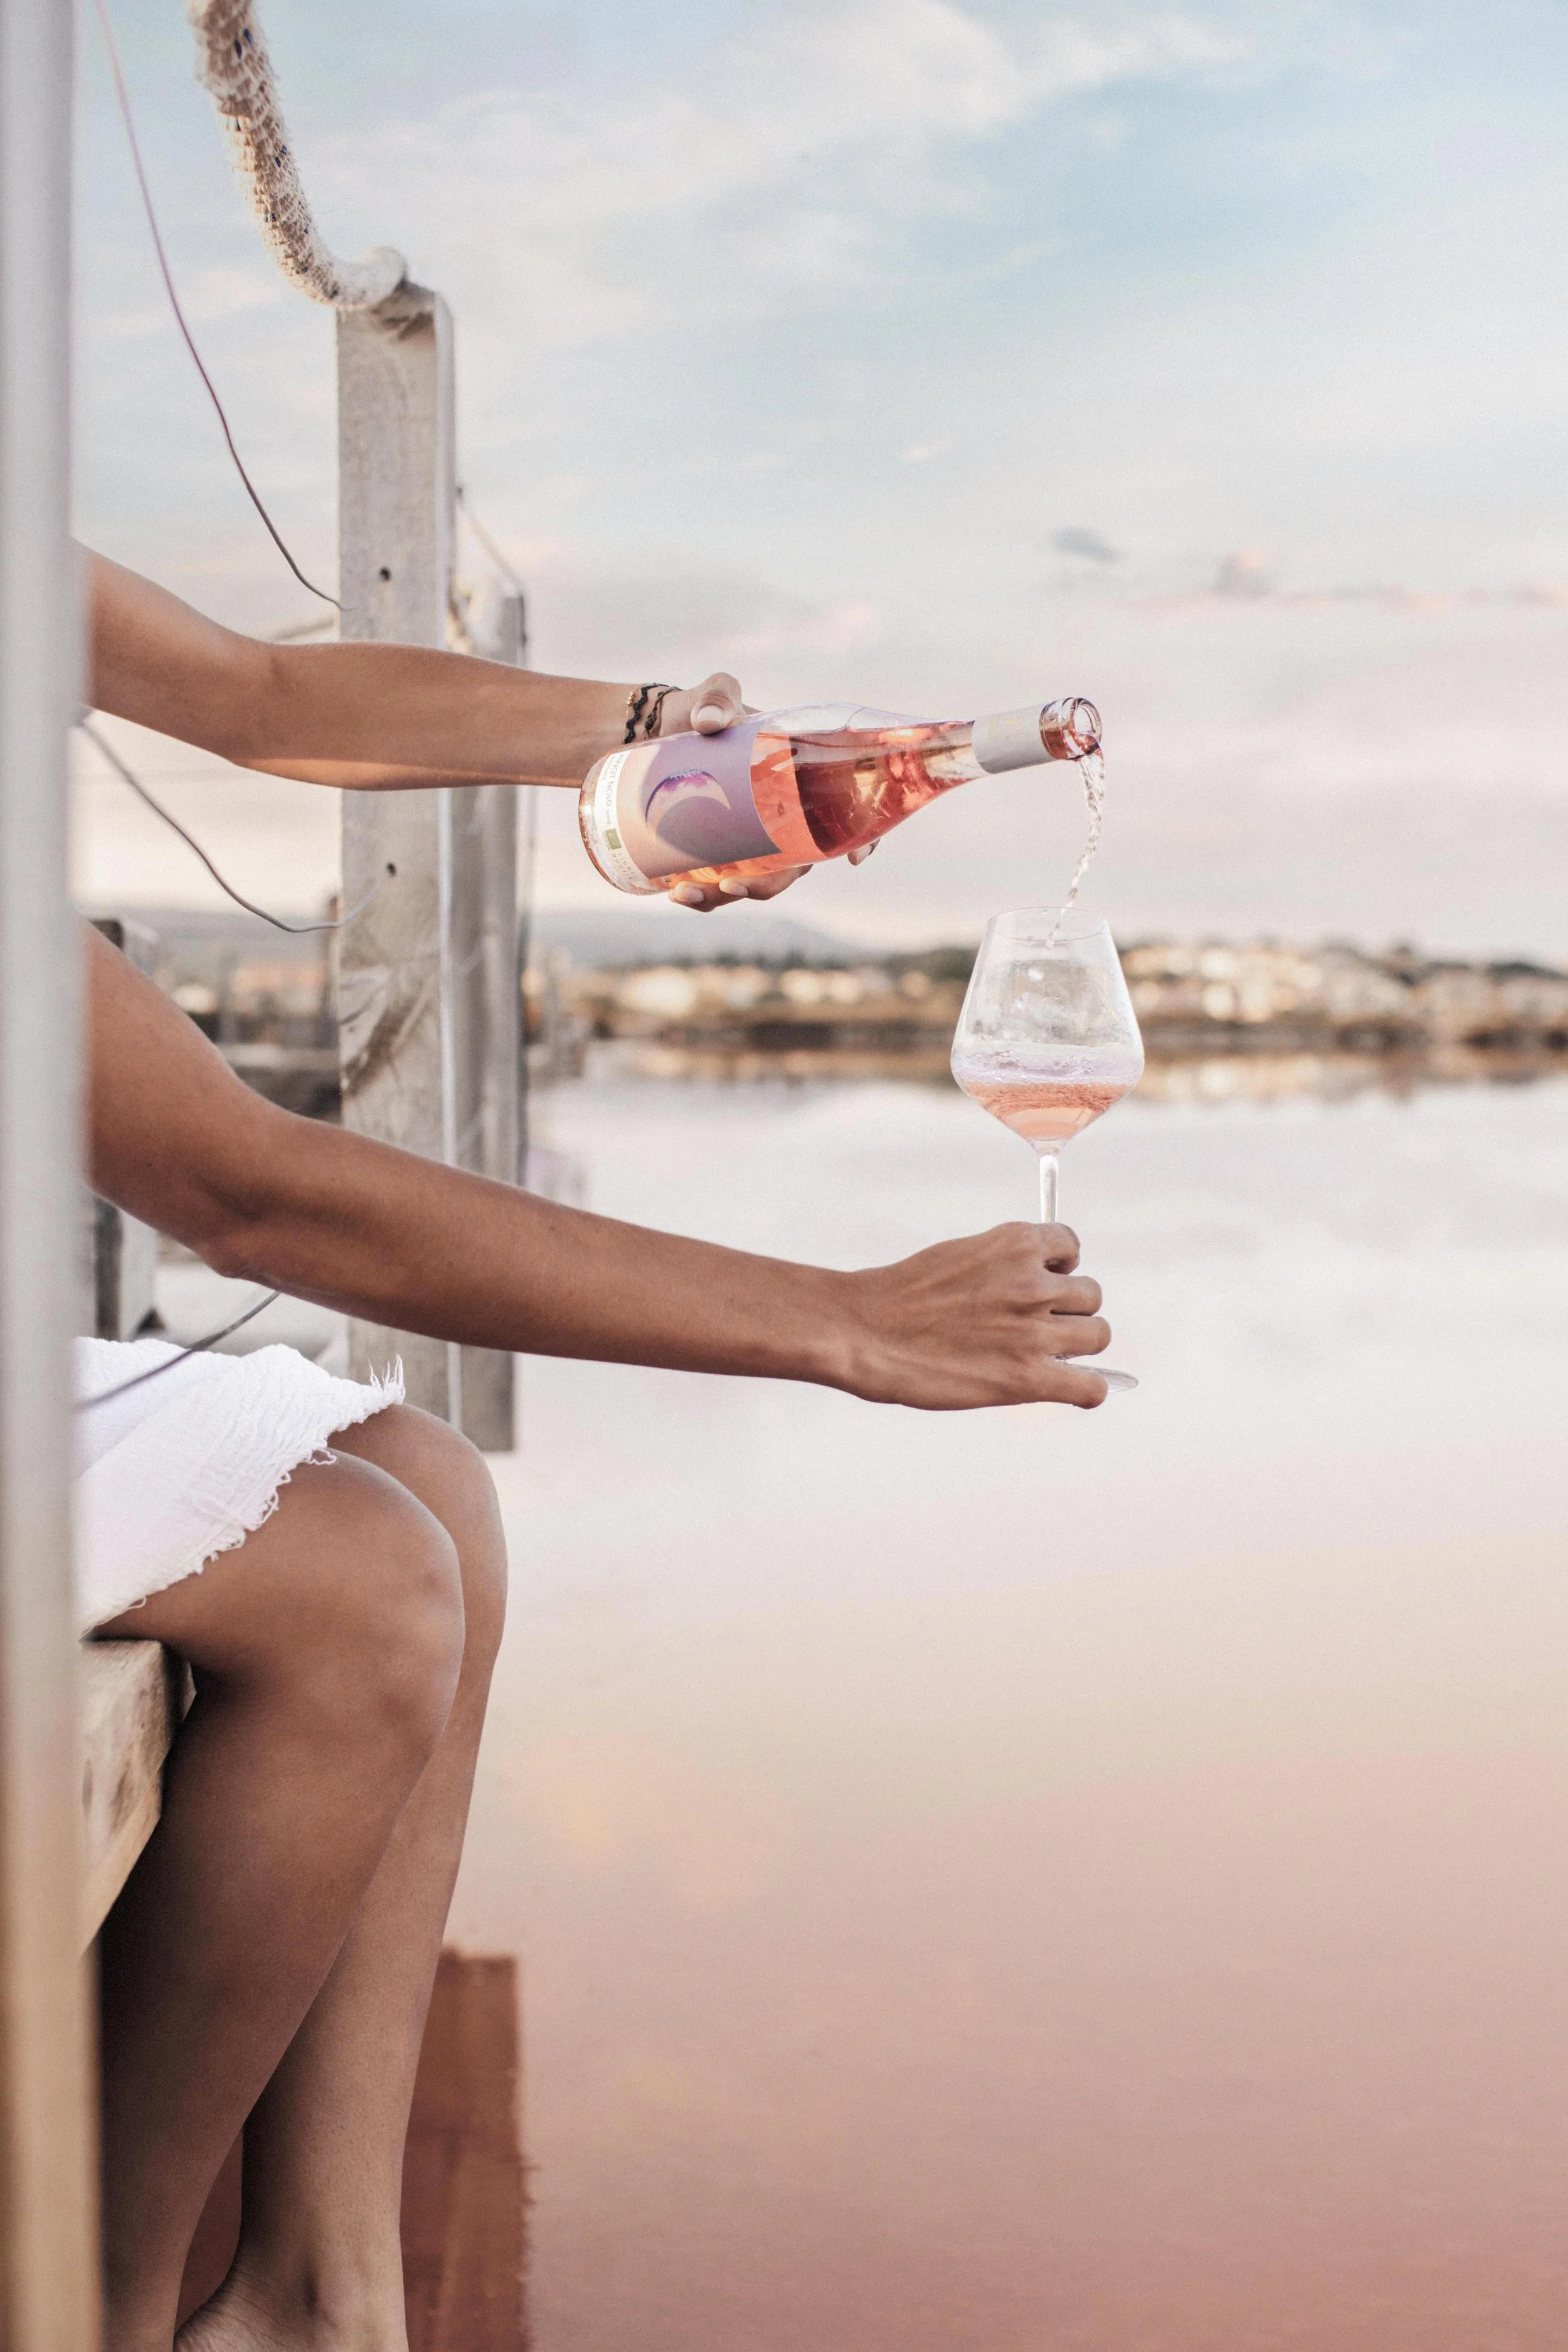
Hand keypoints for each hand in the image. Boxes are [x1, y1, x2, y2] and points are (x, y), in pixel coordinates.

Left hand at [656, 671, 879, 913]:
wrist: (662, 727)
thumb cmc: (705, 711)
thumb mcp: (716, 696)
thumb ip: (716, 699)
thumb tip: (707, 722)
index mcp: (800, 782)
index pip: (846, 814)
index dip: (862, 839)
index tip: (854, 858)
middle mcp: (784, 819)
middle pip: (792, 869)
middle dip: (764, 887)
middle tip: (728, 884)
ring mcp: (752, 840)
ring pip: (754, 883)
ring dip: (723, 897)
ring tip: (683, 894)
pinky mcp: (719, 850)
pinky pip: (717, 883)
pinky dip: (700, 894)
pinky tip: (672, 892)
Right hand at [835, 1222, 1110, 1408]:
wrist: (864, 1330)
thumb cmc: (901, 1296)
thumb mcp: (962, 1256)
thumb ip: (1005, 1266)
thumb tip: (1041, 1286)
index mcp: (1015, 1244)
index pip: (1070, 1247)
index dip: (1058, 1268)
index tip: (1045, 1282)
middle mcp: (1033, 1283)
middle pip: (1089, 1295)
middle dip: (1068, 1309)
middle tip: (1037, 1326)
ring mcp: (1034, 1330)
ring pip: (1096, 1335)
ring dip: (1076, 1345)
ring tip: (1044, 1355)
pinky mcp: (1027, 1377)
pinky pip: (1090, 1387)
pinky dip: (1088, 1390)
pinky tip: (1073, 1390)